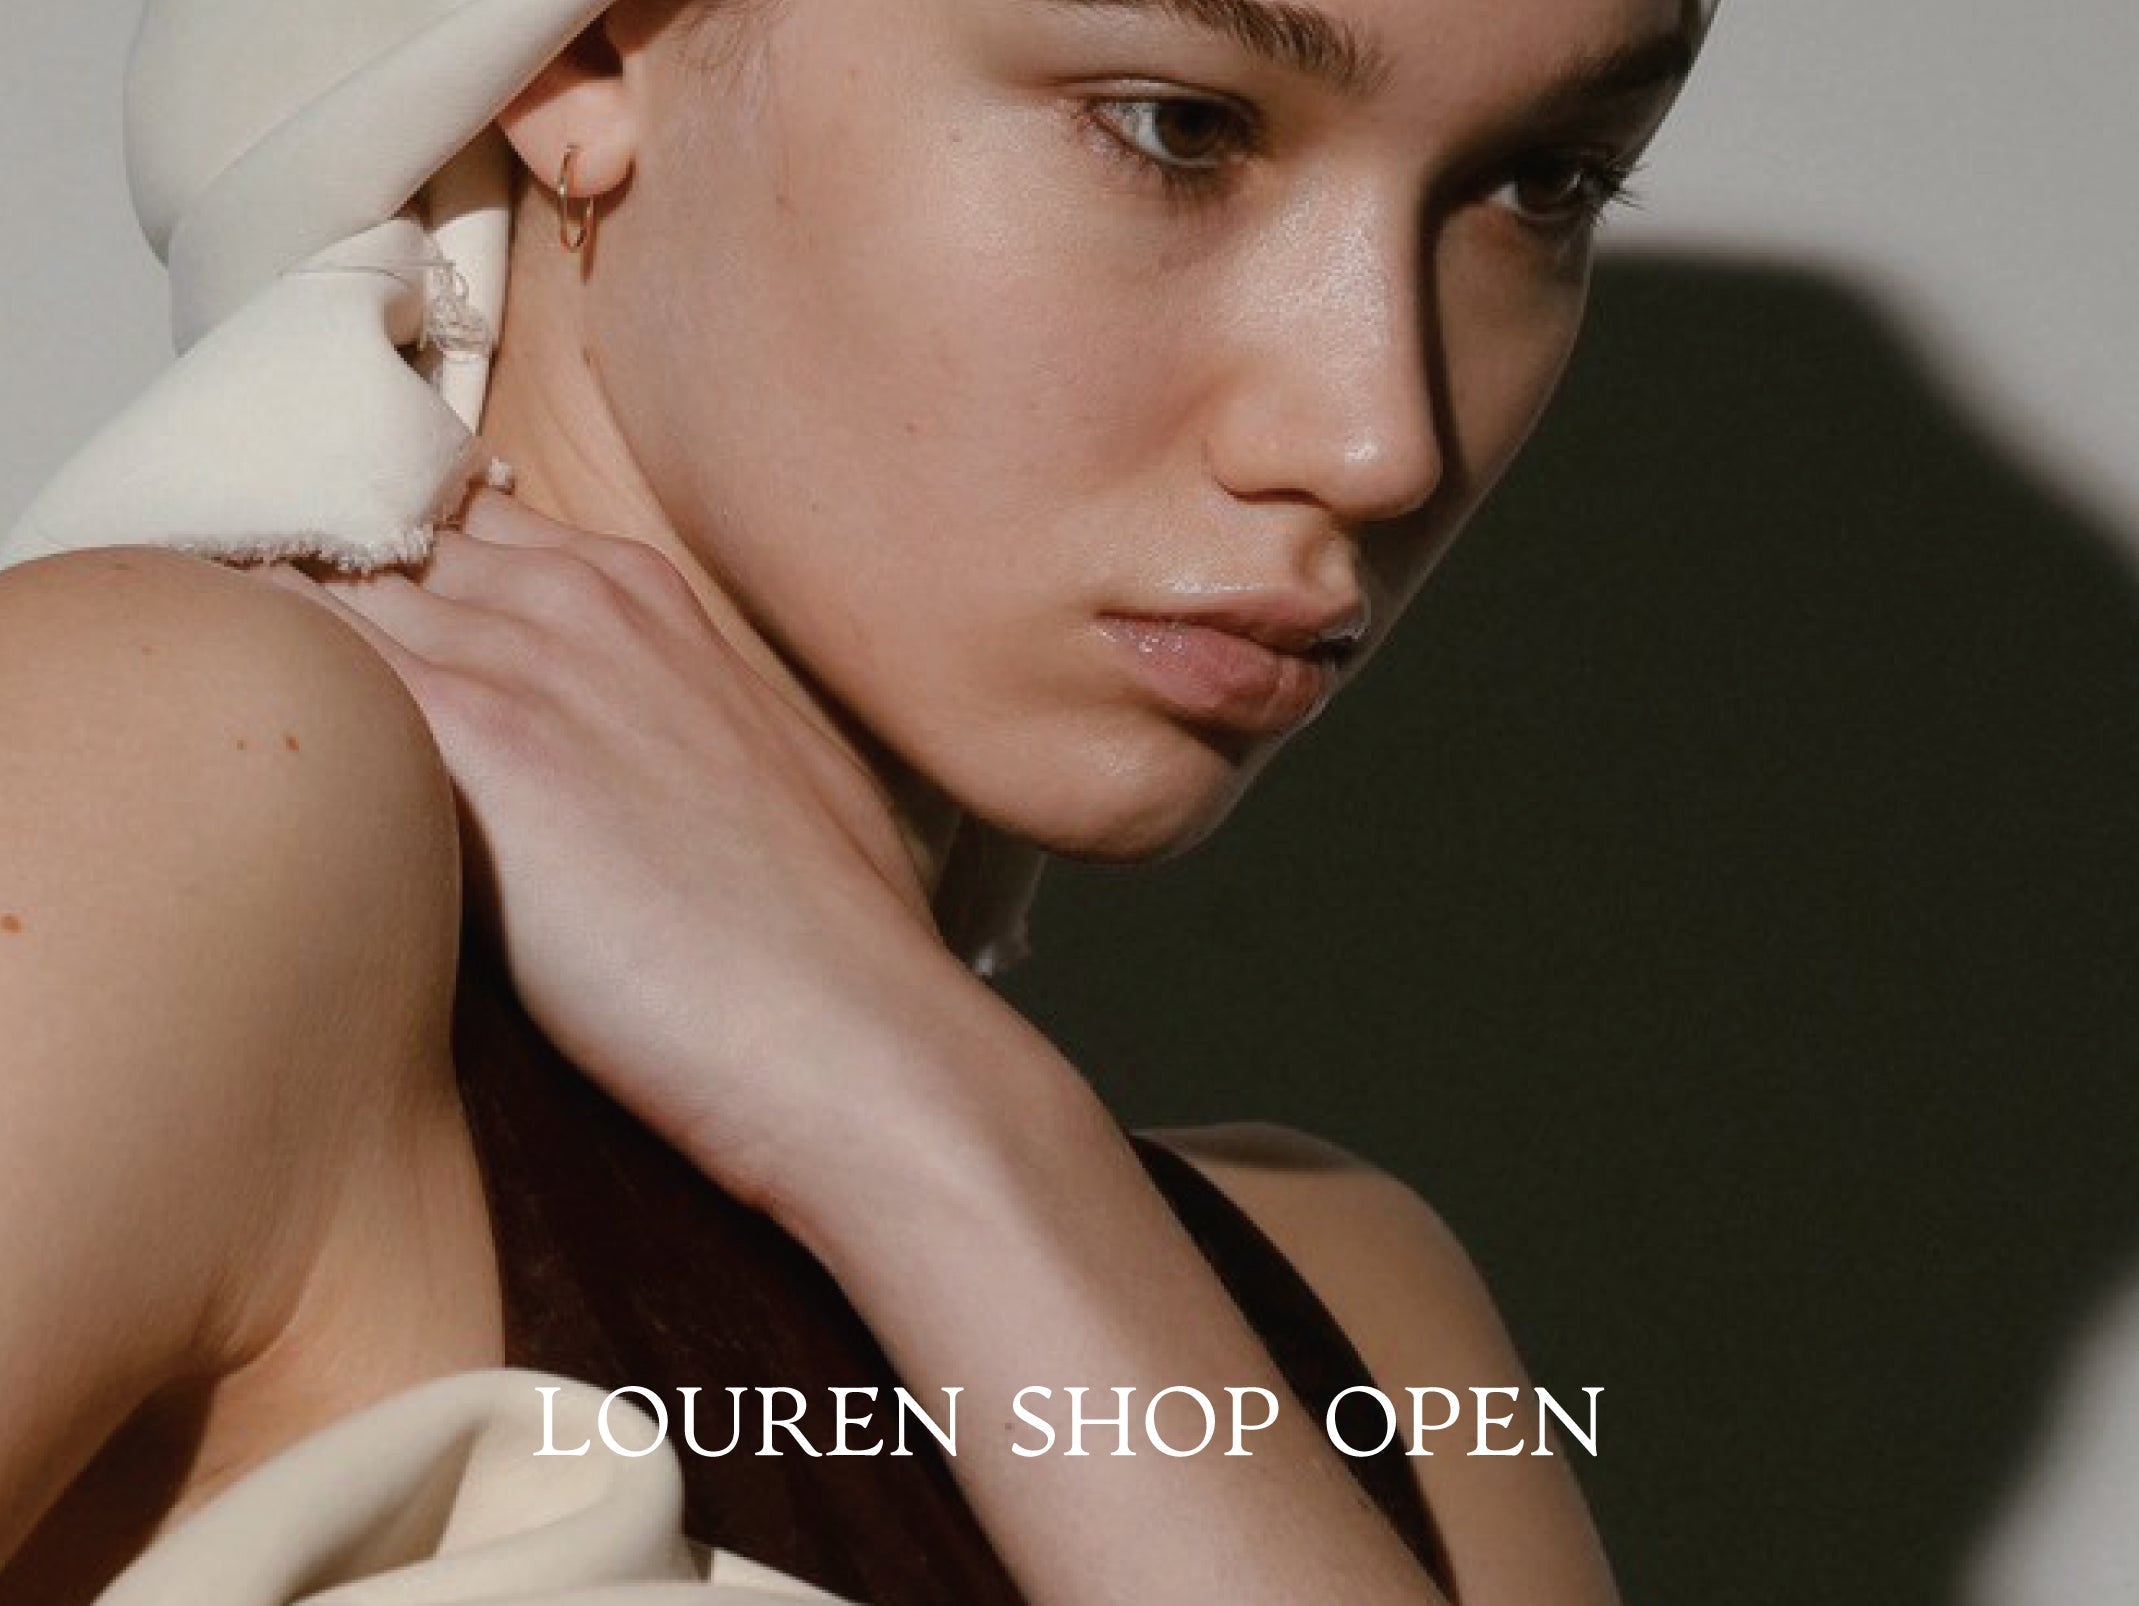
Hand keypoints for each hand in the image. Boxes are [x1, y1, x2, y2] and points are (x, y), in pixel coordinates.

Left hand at [256, 491, 977, 1209]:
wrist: (854, 1028)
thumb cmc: (828, 934)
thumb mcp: (762, 767)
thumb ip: (668, 712)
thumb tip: (610, 758)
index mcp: (647, 598)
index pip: (453, 527)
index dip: (379, 569)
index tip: (339, 632)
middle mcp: (579, 600)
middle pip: (374, 541)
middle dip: (305, 585)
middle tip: (269, 690)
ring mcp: (526, 657)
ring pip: (322, 582)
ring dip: (267, 634)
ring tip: (231, 728)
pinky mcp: (475, 738)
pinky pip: (305, 650)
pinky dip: (258, 677)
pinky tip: (236, 746)